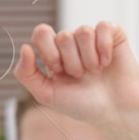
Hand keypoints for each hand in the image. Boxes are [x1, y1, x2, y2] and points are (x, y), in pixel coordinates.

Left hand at [12, 23, 138, 135]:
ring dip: (89, 59)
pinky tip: (107, 62)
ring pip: (83, 31)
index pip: (41, 33)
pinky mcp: (113, 34)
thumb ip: (27, 74)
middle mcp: (72, 42)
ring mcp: (92, 37)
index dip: (50, 52)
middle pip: (63, 36)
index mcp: (53, 53)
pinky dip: (104, 48)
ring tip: (95, 72)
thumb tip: (24, 47)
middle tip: (80, 76)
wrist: (114, 112)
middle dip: (72, 62)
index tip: (59, 71)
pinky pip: (103, 27)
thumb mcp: (47, 95)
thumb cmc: (81, 104)